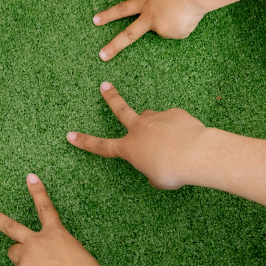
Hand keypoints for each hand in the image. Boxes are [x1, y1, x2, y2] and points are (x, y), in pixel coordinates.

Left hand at [0, 173, 109, 265]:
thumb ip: (64, 253)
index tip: (30, 177)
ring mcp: (26, 258)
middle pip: (10, 226)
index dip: (37, 191)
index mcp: (57, 234)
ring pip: (15, 254)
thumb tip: (57, 261)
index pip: (45, 207)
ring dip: (21, 259)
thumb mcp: (81, 258)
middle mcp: (37, 242)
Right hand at [67, 82, 209, 189]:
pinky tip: (189, 139)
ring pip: (152, 119)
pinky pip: (174, 122)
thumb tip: (155, 166)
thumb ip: (152, 171)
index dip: (85, 141)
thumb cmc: (173, 170)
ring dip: (157, 127)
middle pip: (120, 109)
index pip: (102, 146)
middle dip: (111, 98)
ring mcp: (156, 118)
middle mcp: (139, 129)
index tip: (70, 135)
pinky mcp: (174, 113)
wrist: (195, 153)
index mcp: (130, 148)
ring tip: (172, 141)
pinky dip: (179, 130)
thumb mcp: (158, 179)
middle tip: (104, 86)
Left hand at [92, 0, 206, 59]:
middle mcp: (150, 18)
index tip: (95, 21)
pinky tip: (189, 16)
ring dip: (175, 22)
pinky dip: (184, 25)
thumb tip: (160, 19)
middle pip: (129, 35)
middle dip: (114, 46)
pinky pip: (179, 32)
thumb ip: (156, 5)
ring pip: (166, 30)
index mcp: (146, 2)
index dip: (108, 15)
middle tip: (102, 56)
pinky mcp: (175, 35)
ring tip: (183, 10)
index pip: (122, 9)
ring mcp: (161, 28)